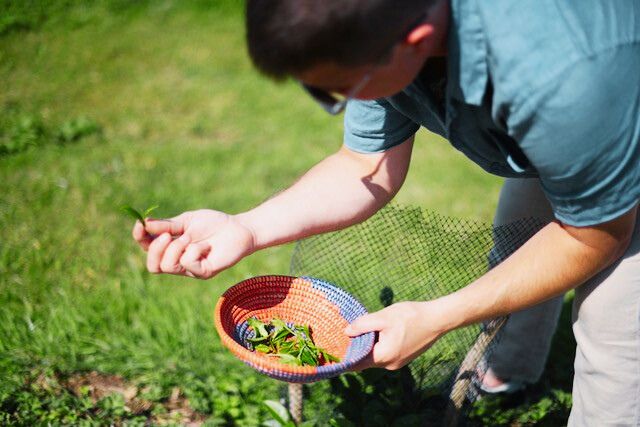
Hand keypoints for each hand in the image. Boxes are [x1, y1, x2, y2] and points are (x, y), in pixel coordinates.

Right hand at [131, 209, 255, 278]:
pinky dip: (194, 250)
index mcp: (171, 247)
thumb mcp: (187, 221)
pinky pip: (187, 264)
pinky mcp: (203, 273)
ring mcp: (190, 269)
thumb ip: (167, 225)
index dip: (140, 239)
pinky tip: (206, 246)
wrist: (238, 228)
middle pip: (153, 266)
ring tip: (190, 238)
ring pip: (167, 266)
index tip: (140, 225)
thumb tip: (145, 224)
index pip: (148, 249)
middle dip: (155, 249)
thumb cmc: (214, 224)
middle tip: (167, 235)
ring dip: (176, 248)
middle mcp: (178, 261)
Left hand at [344, 301, 445, 370]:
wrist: (438, 319)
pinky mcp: (404, 356)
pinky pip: (385, 353)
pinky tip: (377, 331)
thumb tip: (346, 332)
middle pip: (366, 360)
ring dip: (368, 345)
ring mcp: (398, 362)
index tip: (333, 350)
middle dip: (355, 348)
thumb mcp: (383, 317)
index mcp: (384, 357)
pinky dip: (378, 345)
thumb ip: (363, 325)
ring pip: (376, 356)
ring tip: (359, 330)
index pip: (357, 363)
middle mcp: (390, 364)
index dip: (345, 356)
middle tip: (343, 335)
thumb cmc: (411, 316)